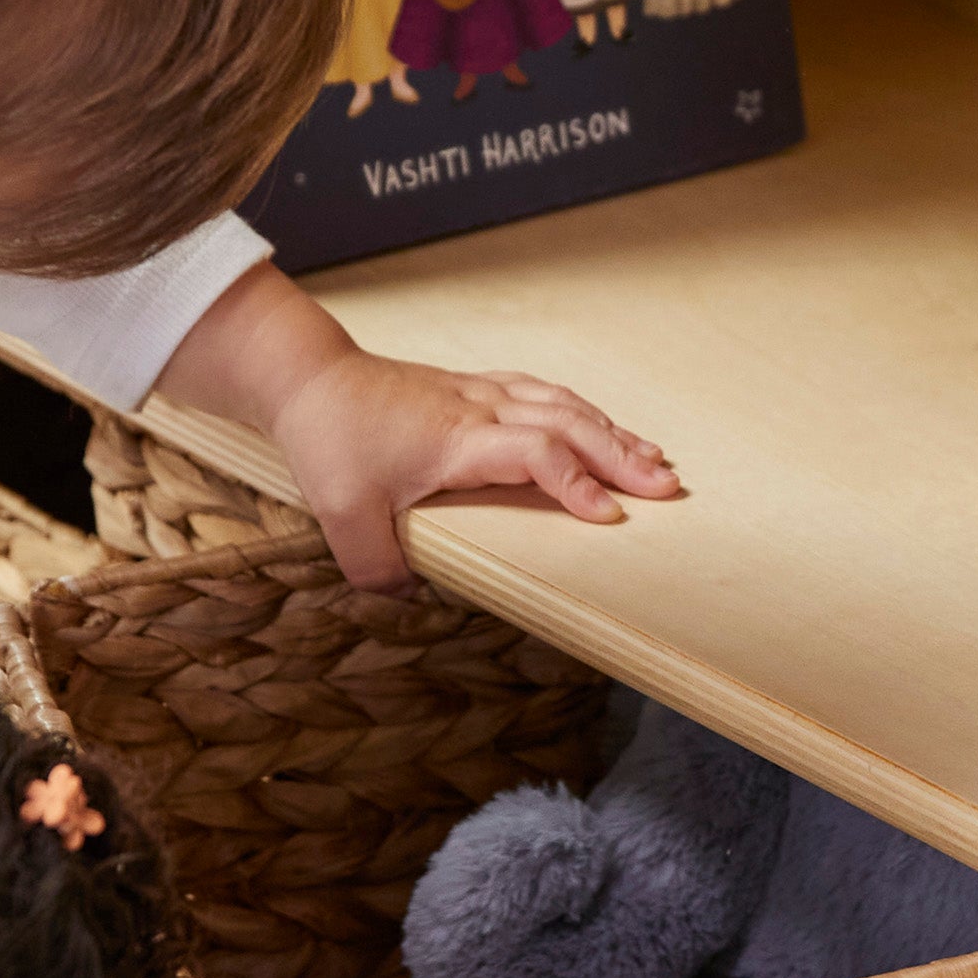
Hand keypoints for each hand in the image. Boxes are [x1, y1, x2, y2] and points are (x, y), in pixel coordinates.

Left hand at [273, 349, 676, 588]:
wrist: (309, 376)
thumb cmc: (329, 439)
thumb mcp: (341, 516)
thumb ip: (378, 567)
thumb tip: (413, 601)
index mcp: (459, 438)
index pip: (536, 452)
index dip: (575, 482)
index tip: (608, 516)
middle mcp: (481, 409)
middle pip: (568, 423)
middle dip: (621, 456)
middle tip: (667, 487)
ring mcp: (481, 394)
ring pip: (564, 404)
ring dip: (612, 432)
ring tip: (654, 459)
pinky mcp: (475, 389)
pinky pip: (545, 394)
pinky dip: (584, 412)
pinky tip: (602, 427)